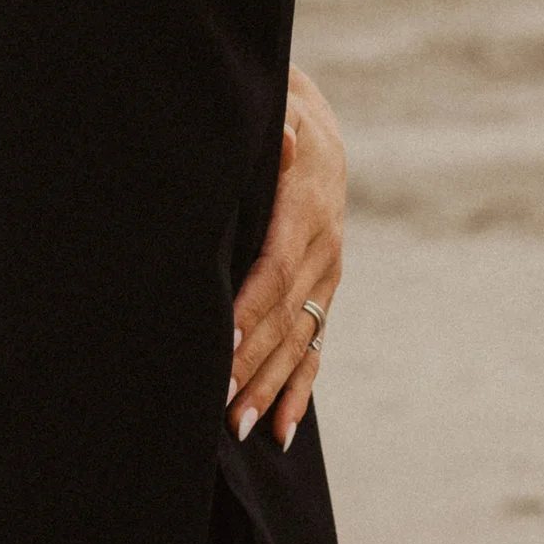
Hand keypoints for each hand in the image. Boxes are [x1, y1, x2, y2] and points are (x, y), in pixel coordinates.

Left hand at [229, 63, 344, 448]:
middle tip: (217, 407)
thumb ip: (281, 129)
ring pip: (298, 341)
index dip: (247, 310)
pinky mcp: (322, 296)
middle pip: (284, 318)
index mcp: (307, 211)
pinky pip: (313, 349)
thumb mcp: (283, 112)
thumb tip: (287, 139)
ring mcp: (326, 279)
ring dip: (268, 388)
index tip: (218, 343)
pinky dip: (297, 391)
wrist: (320, 131)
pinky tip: (281, 432)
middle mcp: (323, 251)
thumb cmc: (282, 119)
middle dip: (250, 364)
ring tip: (239, 429)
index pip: (274, 270)